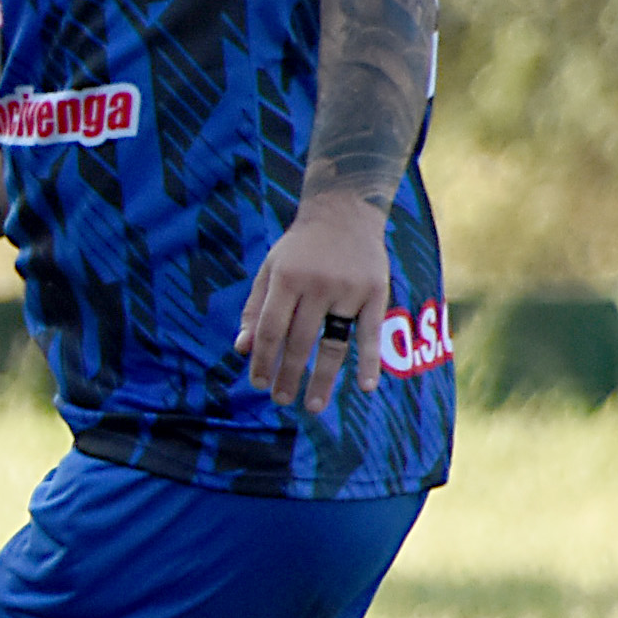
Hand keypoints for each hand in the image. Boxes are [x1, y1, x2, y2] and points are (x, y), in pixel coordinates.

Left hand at [235, 189, 390, 413]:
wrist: (344, 211)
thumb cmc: (300, 248)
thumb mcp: (269, 270)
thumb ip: (254, 309)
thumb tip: (242, 350)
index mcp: (286, 278)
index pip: (270, 330)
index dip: (262, 360)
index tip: (257, 383)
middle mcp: (317, 285)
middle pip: (299, 341)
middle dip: (287, 375)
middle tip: (280, 400)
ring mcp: (348, 290)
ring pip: (333, 344)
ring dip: (322, 379)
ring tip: (312, 406)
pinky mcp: (376, 293)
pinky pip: (370, 334)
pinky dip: (369, 362)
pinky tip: (365, 387)